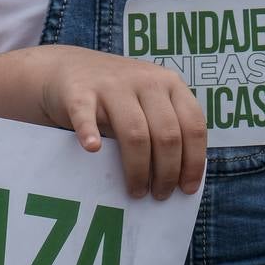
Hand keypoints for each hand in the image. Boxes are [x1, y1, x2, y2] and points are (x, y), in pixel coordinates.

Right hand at [34, 45, 206, 200]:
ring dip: (138, 169)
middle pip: (166, 134)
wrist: (71, 70)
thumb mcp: (148, 102)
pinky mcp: (80, 92)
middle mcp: (146, 81)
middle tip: (159, 195)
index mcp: (170, 84)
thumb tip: (178, 178)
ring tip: (136, 191)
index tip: (186, 189)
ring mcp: (112, 86)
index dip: (194, 161)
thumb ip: (162, 128)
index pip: (193, 125)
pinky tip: (92, 150)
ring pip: (135, 133)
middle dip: (167, 172)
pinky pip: (86, 116)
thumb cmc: (116, 97)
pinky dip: (89, 133)